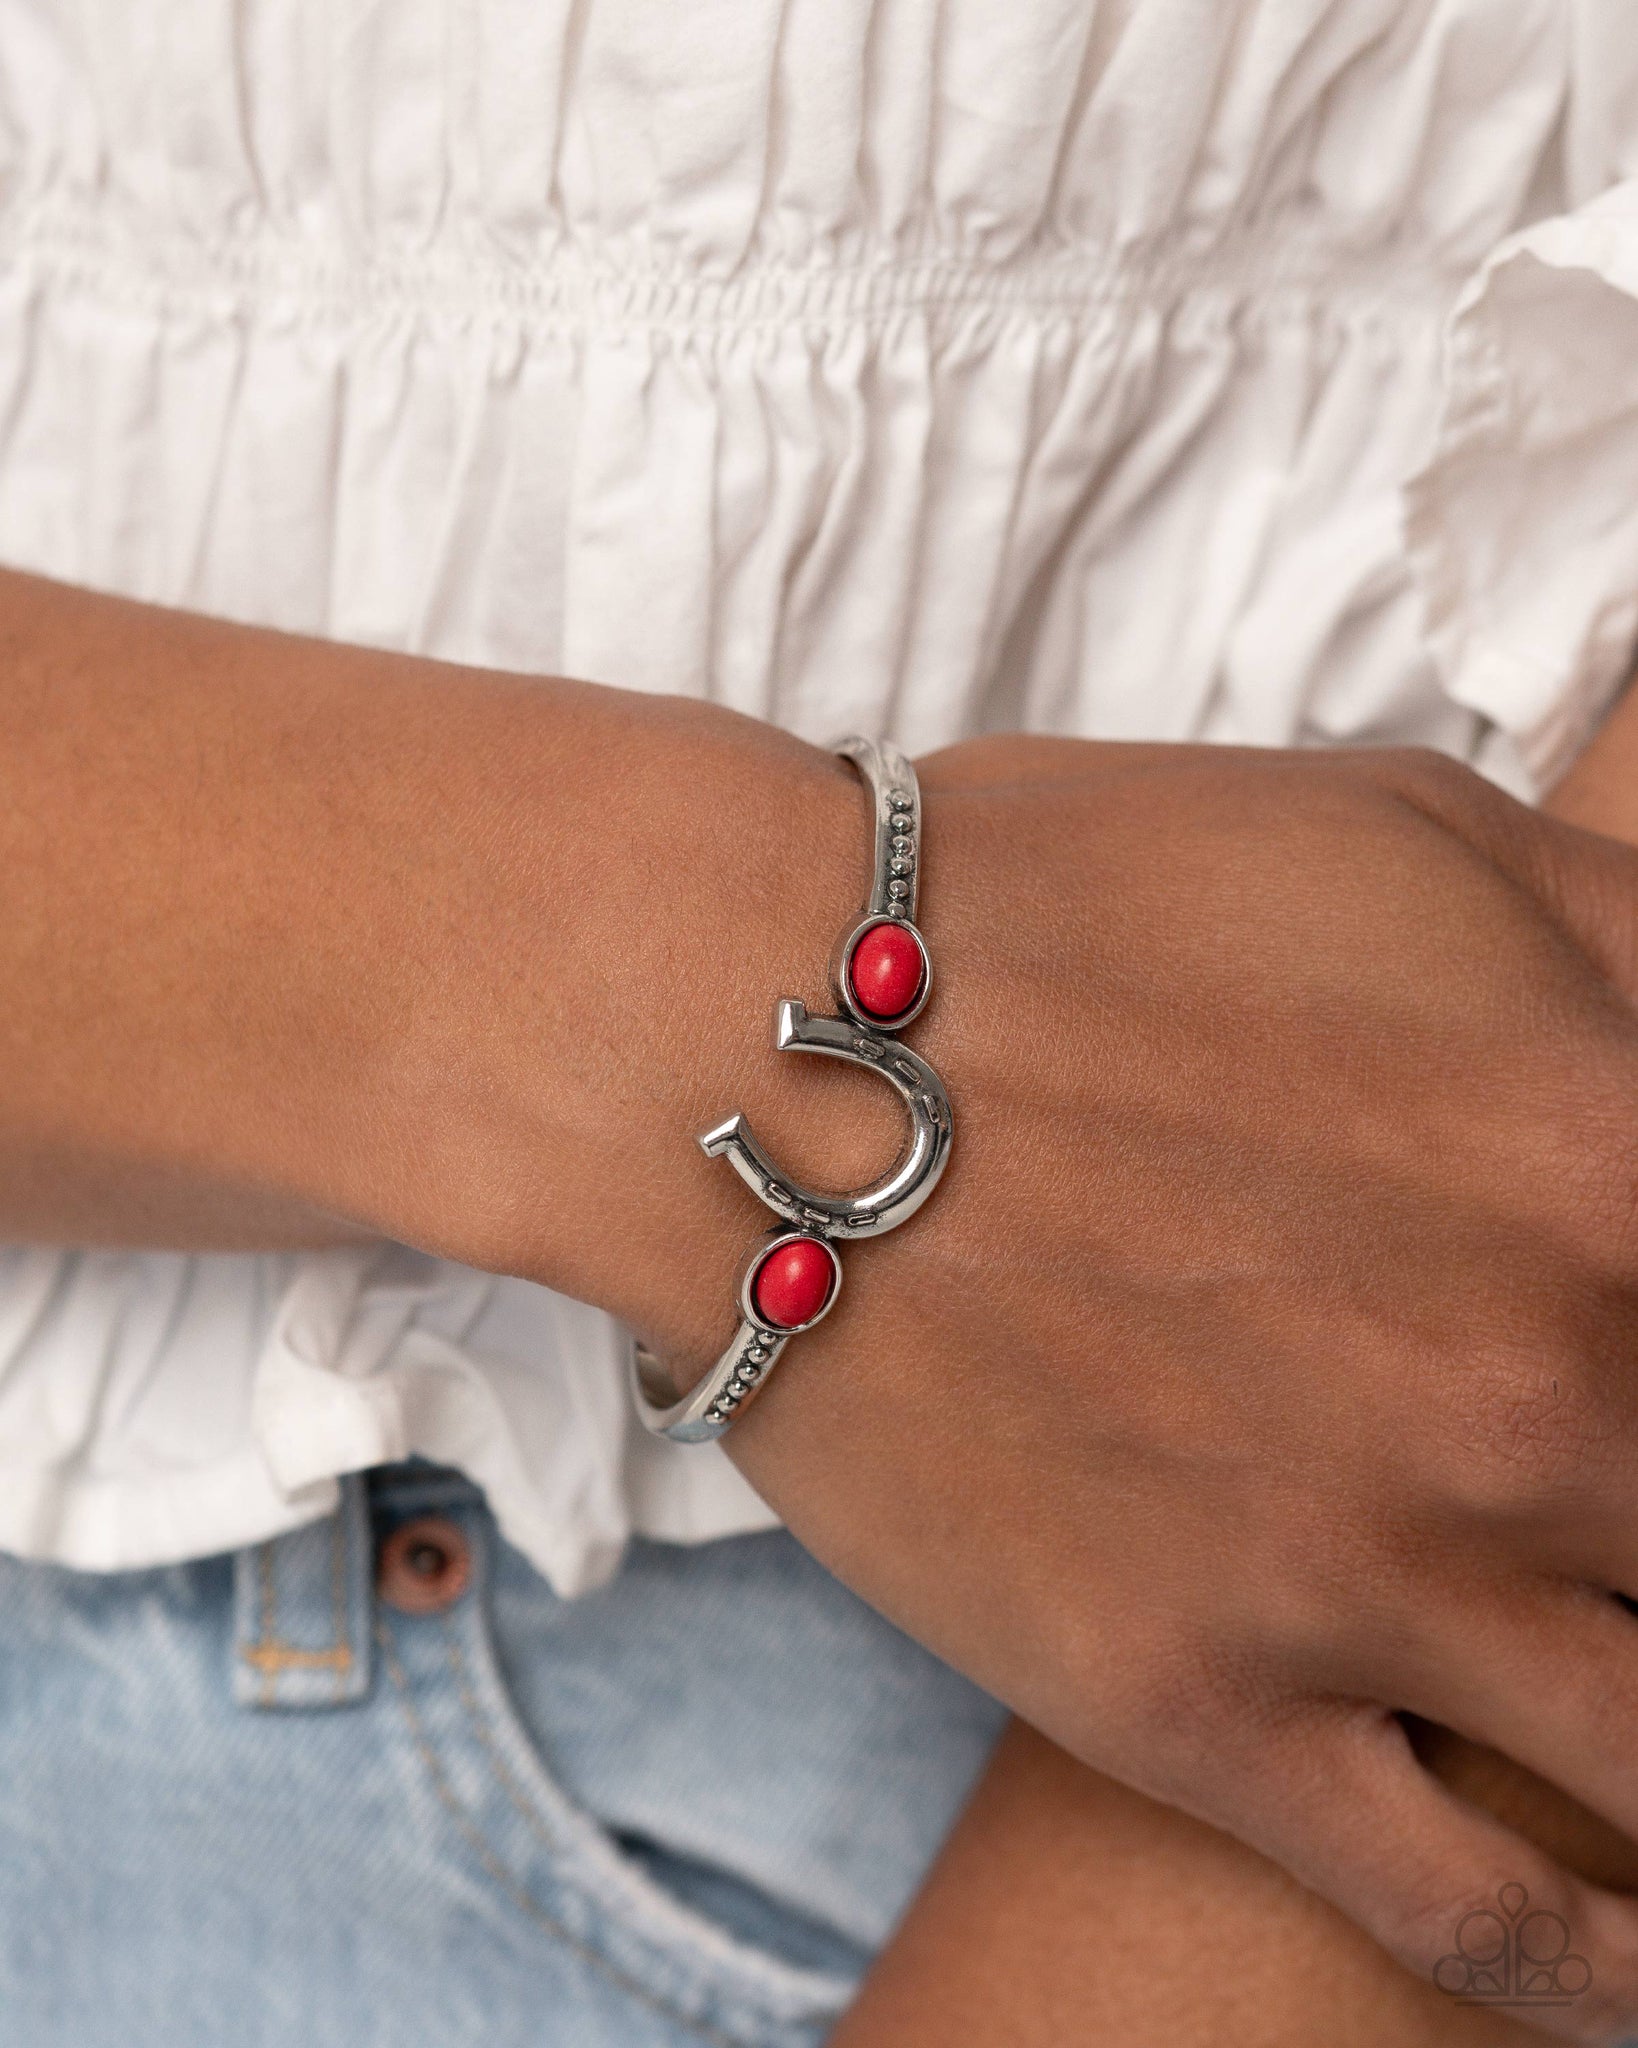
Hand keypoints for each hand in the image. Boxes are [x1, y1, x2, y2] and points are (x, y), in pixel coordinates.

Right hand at [676, 737, 1637, 2042]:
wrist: (758, 1047)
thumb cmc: (1079, 910)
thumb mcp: (1421, 834)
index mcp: (1618, 1161)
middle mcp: (1539, 1394)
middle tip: (1610, 1519)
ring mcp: (1372, 1575)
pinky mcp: (1200, 1706)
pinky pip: (1483, 1926)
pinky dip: (1604, 1972)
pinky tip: (1631, 1957)